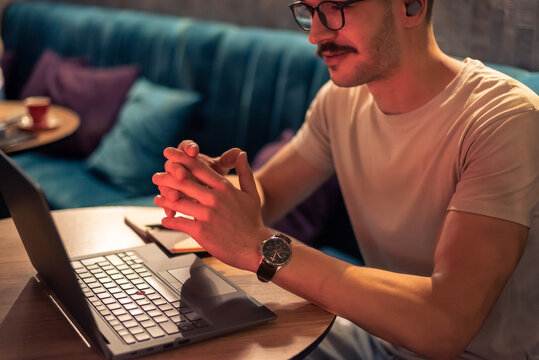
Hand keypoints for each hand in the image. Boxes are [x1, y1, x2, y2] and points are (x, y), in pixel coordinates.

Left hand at [153, 147, 272, 271]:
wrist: (256, 248)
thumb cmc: (253, 222)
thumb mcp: (252, 194)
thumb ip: (245, 172)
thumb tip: (242, 153)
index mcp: (225, 188)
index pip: (200, 169)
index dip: (182, 159)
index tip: (170, 153)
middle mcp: (214, 199)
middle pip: (184, 183)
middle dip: (167, 178)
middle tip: (156, 176)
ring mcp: (207, 215)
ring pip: (178, 202)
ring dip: (165, 200)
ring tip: (157, 199)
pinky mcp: (201, 232)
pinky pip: (180, 223)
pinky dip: (170, 221)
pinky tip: (165, 219)